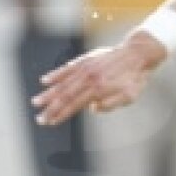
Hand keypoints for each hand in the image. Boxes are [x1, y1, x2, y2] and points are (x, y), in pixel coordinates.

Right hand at [31, 32, 162, 125]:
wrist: (138, 53)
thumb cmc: (135, 77)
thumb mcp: (129, 96)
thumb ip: (111, 104)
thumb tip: (93, 108)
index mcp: (99, 89)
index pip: (75, 105)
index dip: (61, 114)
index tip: (51, 122)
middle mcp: (89, 78)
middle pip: (65, 96)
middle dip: (51, 109)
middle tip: (40, 118)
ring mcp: (86, 68)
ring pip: (63, 83)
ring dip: (48, 94)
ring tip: (36, 102)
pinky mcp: (86, 59)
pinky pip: (67, 68)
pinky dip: (55, 74)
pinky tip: (45, 80)